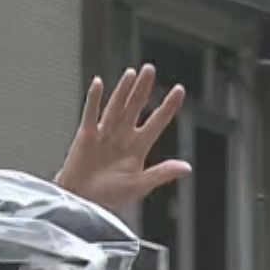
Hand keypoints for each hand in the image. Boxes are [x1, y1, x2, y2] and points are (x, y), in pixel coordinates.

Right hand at [56, 65, 189, 216]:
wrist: (83, 200)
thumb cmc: (110, 195)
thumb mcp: (140, 185)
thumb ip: (162, 173)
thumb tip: (187, 167)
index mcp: (138, 147)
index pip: (157, 122)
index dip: (168, 106)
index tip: (179, 89)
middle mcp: (123, 136)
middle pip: (135, 107)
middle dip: (143, 89)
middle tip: (150, 68)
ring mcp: (105, 133)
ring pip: (116, 106)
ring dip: (123, 90)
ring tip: (132, 73)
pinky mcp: (86, 135)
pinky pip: (91, 114)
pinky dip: (94, 99)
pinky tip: (99, 83)